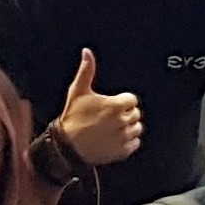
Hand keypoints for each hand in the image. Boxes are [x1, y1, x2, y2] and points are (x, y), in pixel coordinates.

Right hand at [55, 49, 145, 167]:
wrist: (66, 147)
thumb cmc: (72, 119)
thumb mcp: (78, 91)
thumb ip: (86, 70)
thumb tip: (87, 52)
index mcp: (114, 106)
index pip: (131, 99)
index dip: (122, 101)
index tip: (111, 105)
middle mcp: (121, 121)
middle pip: (135, 113)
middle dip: (125, 113)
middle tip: (109, 117)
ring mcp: (122, 137)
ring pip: (137, 128)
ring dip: (128, 127)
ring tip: (112, 128)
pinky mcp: (122, 151)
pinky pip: (135, 143)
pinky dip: (128, 142)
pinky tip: (114, 139)